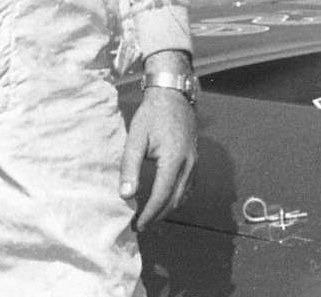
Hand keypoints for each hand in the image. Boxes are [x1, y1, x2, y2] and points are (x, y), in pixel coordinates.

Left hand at [119, 81, 196, 230]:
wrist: (172, 95)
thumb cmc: (152, 114)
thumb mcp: (136, 138)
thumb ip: (130, 166)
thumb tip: (125, 194)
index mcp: (174, 160)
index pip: (161, 196)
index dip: (149, 213)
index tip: (136, 225)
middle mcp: (188, 164)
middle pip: (175, 200)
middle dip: (157, 215)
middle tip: (140, 224)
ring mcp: (194, 162)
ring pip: (183, 195)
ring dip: (167, 208)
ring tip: (149, 215)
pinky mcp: (194, 159)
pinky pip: (188, 186)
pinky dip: (175, 198)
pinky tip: (163, 199)